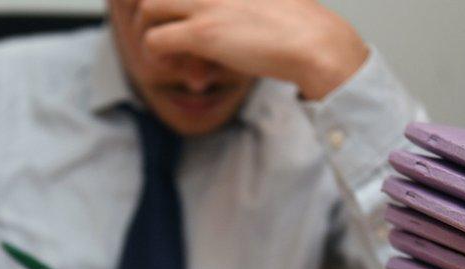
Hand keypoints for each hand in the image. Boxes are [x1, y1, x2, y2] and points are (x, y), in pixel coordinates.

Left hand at [137, 0, 368, 99]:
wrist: (317, 44)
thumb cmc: (301, 27)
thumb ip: (242, 2)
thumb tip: (232, 18)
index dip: (175, 5)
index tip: (181, 19)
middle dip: (154, 11)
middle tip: (167, 33)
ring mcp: (205, 3)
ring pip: (147, 7)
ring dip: (151, 31)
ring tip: (169, 51)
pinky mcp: (202, 33)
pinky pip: (154, 40)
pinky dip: (156, 56)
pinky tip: (175, 65)